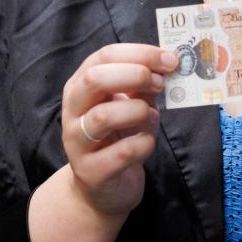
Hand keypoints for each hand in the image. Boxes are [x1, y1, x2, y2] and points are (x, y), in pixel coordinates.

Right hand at [61, 43, 177, 217]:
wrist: (102, 188)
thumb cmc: (118, 137)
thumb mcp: (129, 104)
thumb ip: (142, 84)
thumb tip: (167, 63)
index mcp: (80, 86)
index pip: (104, 56)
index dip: (139, 53)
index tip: (169, 59)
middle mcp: (72, 111)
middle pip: (95, 79)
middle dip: (135, 75)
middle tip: (160, 83)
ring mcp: (77, 142)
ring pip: (104, 116)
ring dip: (139, 111)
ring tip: (152, 116)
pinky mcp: (91, 172)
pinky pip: (122, 151)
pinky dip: (144, 143)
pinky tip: (147, 143)